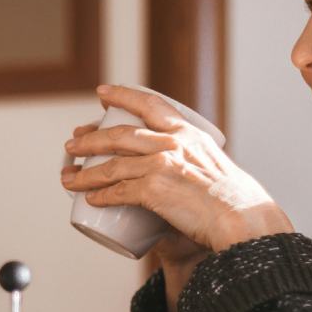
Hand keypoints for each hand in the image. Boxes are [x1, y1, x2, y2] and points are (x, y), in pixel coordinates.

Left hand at [60, 85, 292, 254]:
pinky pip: (118, 191)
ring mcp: (161, 164)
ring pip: (111, 165)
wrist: (244, 218)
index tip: (102, 93)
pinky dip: (100, 195)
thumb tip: (180, 175)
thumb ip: (196, 165)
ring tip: (68, 178)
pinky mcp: (154, 189)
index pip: (149, 103)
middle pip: (119, 135)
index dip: (122, 95)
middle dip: (90, 138)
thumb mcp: (216, 167)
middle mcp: (172, 142)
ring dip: (84, 172)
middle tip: (73, 143)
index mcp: (188, 132)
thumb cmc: (236, 200)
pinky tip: (89, 200)